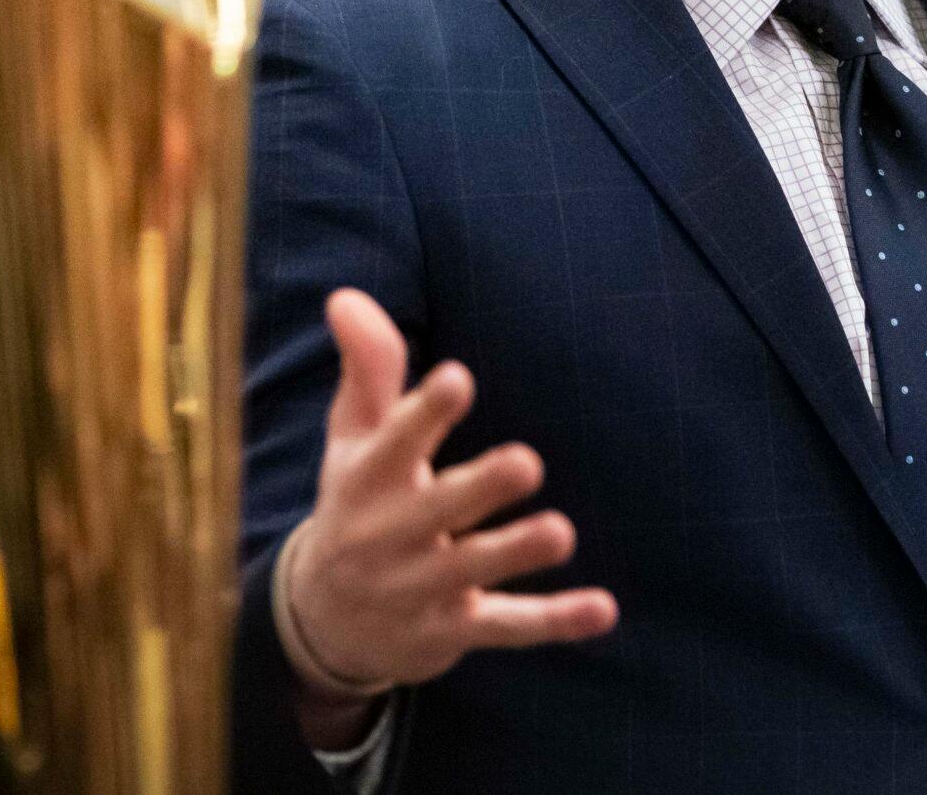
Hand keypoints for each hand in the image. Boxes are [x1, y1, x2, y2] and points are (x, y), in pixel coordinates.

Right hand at [282, 290, 617, 710]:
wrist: (322, 623)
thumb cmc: (356, 502)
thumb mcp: (353, 437)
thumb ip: (368, 368)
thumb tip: (346, 296)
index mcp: (369, 479)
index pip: (395, 442)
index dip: (425, 413)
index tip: (459, 378)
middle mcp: (392, 535)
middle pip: (437, 510)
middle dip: (478, 489)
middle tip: (528, 461)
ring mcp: (423, 587)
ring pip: (473, 569)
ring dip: (516, 553)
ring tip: (562, 533)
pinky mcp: (453, 630)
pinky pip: (507, 627)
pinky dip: (556, 622)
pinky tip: (604, 611)